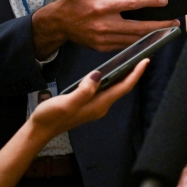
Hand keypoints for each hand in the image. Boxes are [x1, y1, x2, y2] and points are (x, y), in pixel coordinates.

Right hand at [28, 59, 148, 138]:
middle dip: (134, 72)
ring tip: (131, 60)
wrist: (39, 130)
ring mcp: (95, 106)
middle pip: (122, 87)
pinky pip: (105, 89)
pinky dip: (111, 79)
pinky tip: (109, 71)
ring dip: (124, 75)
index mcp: (99, 105)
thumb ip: (83, 91)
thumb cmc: (51, 117)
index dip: (136, 74)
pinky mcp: (89, 104)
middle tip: (142, 56)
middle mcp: (101, 106)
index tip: (146, 60)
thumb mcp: (66, 103)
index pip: (124, 87)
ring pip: (115, 88)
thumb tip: (98, 75)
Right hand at [31, 0, 180, 56]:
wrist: (59, 23)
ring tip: (168, 29)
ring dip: (154, 35)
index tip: (164, 0)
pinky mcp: (103, 47)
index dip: (150, 1)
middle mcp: (104, 25)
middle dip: (160, 25)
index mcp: (101, 7)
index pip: (132, 3)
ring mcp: (104, 39)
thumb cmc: (75, 1)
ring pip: (135, 38)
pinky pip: (126, 45)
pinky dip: (140, 42)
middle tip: (175, 22)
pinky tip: (151, 37)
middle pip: (139, 27)